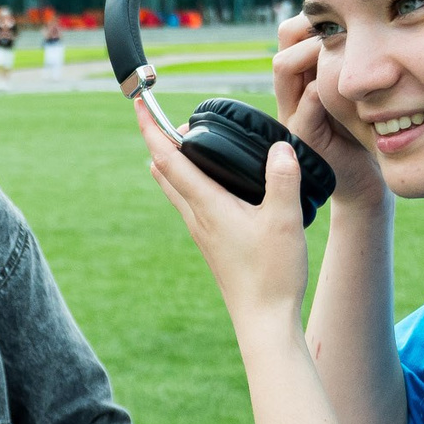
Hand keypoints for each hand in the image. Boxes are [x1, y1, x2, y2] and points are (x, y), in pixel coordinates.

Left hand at [139, 96, 310, 333]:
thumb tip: (279, 147)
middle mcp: (196, 216)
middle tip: (167, 116)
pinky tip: (211, 181)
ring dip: (173, 161)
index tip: (138, 104)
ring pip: (174, 188)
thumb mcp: (284, 220)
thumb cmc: (272, 273)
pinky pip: (190, 202)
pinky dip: (190, 181)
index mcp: (206, 205)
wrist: (264, 320)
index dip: (151, 128)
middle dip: (160, 140)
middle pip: (163, 171)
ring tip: (187, 140)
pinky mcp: (211, 242)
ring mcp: (201, 231)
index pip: (168, 158)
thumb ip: (282, 179)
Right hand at [271, 15, 384, 208]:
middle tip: (347, 29)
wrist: (367, 178)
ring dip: (315, 53)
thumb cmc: (370, 129)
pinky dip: (324, 90)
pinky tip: (348, 86)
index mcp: (305, 76)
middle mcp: (293, 90)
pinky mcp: (305, 137)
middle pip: (285, 40)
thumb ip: (358, 59)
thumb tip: (378, 17)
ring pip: (284, 65)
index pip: (293, 30)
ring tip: (344, 53)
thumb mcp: (364, 87)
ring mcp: (294, 113)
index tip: (349, 17)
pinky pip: (305, 104)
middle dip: (314, 27)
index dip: (316, 16)